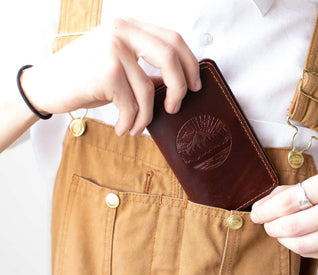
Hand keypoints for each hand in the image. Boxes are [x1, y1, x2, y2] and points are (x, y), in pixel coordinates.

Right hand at [20, 18, 200, 135]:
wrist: (46, 85)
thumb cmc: (85, 78)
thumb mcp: (120, 67)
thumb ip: (147, 69)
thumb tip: (178, 83)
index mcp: (129, 27)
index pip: (173, 39)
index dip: (190, 64)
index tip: (195, 86)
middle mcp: (122, 31)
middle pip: (170, 57)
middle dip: (179, 88)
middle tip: (174, 108)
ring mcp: (112, 49)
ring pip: (148, 89)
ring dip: (146, 116)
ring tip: (136, 128)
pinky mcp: (105, 71)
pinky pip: (132, 105)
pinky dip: (130, 122)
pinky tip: (122, 129)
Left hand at [250, 169, 317, 259]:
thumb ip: (292, 191)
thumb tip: (261, 204)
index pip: (288, 201)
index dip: (265, 210)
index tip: (255, 213)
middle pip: (290, 226)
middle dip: (270, 226)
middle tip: (264, 223)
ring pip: (298, 245)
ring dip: (281, 238)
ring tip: (279, 230)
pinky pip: (311, 253)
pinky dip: (297, 246)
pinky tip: (297, 237)